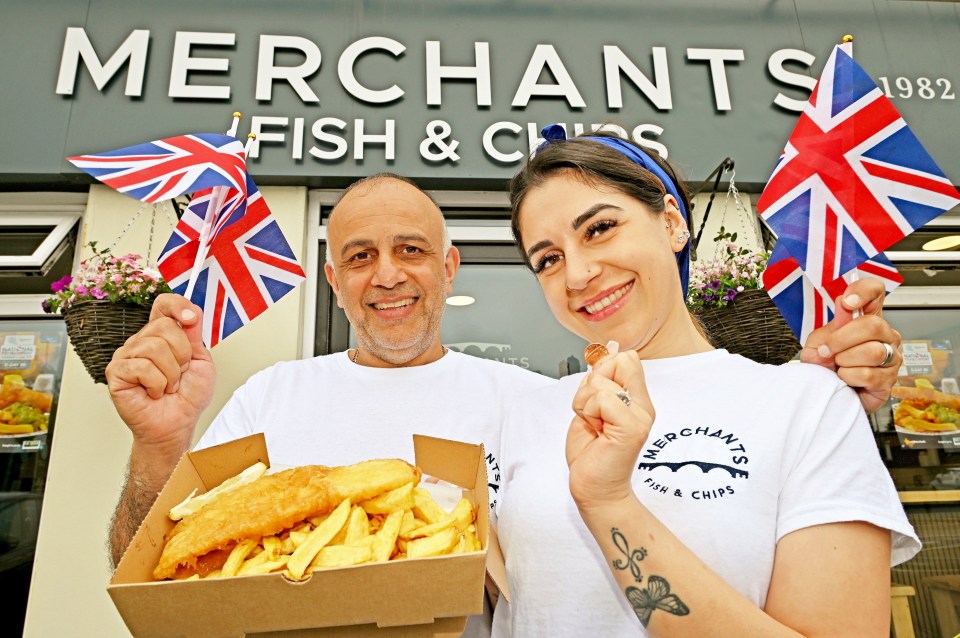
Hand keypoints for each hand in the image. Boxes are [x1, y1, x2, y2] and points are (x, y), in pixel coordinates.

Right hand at [105, 293, 215, 452]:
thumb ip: (194, 334)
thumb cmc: (187, 396)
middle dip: (182, 355)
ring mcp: (126, 356)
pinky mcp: (116, 372)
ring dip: (171, 373)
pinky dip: (157, 384)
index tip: (191, 321)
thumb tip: (189, 312)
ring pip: (154, 347)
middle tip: (179, 374)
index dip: (177, 305)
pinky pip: (142, 367)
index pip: (164, 304)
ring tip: (167, 386)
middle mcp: (141, 341)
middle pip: (164, 326)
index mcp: (162, 335)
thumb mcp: (202, 361)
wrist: (177, 424)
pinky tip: (154, 392)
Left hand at [566, 348, 654, 509]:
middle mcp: (643, 405)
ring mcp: (640, 416)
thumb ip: (600, 379)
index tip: (596, 400)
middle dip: (592, 384)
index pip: (626, 358)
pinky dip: (587, 413)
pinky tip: (596, 431)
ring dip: (585, 404)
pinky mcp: (632, 427)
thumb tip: (609, 348)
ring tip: (595, 426)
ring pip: (600, 382)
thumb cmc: (592, 452)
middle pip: (619, 361)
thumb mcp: (592, 406)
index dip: (602, 371)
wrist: (595, 488)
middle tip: (594, 414)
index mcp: (636, 398)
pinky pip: (601, 398)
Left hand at [800, 278, 901, 413]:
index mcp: (868, 318)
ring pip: (873, 351)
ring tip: (837, 365)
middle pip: (873, 325)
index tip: (847, 302)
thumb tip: (843, 304)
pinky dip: (848, 376)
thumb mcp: (818, 343)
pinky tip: (845, 377)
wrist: (828, 393)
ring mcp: (891, 357)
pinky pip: (869, 374)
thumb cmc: (826, 366)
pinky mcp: (889, 380)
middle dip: (842, 338)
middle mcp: (886, 335)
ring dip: (845, 359)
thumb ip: (830, 327)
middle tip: (826, 349)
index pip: (875, 292)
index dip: (864, 291)